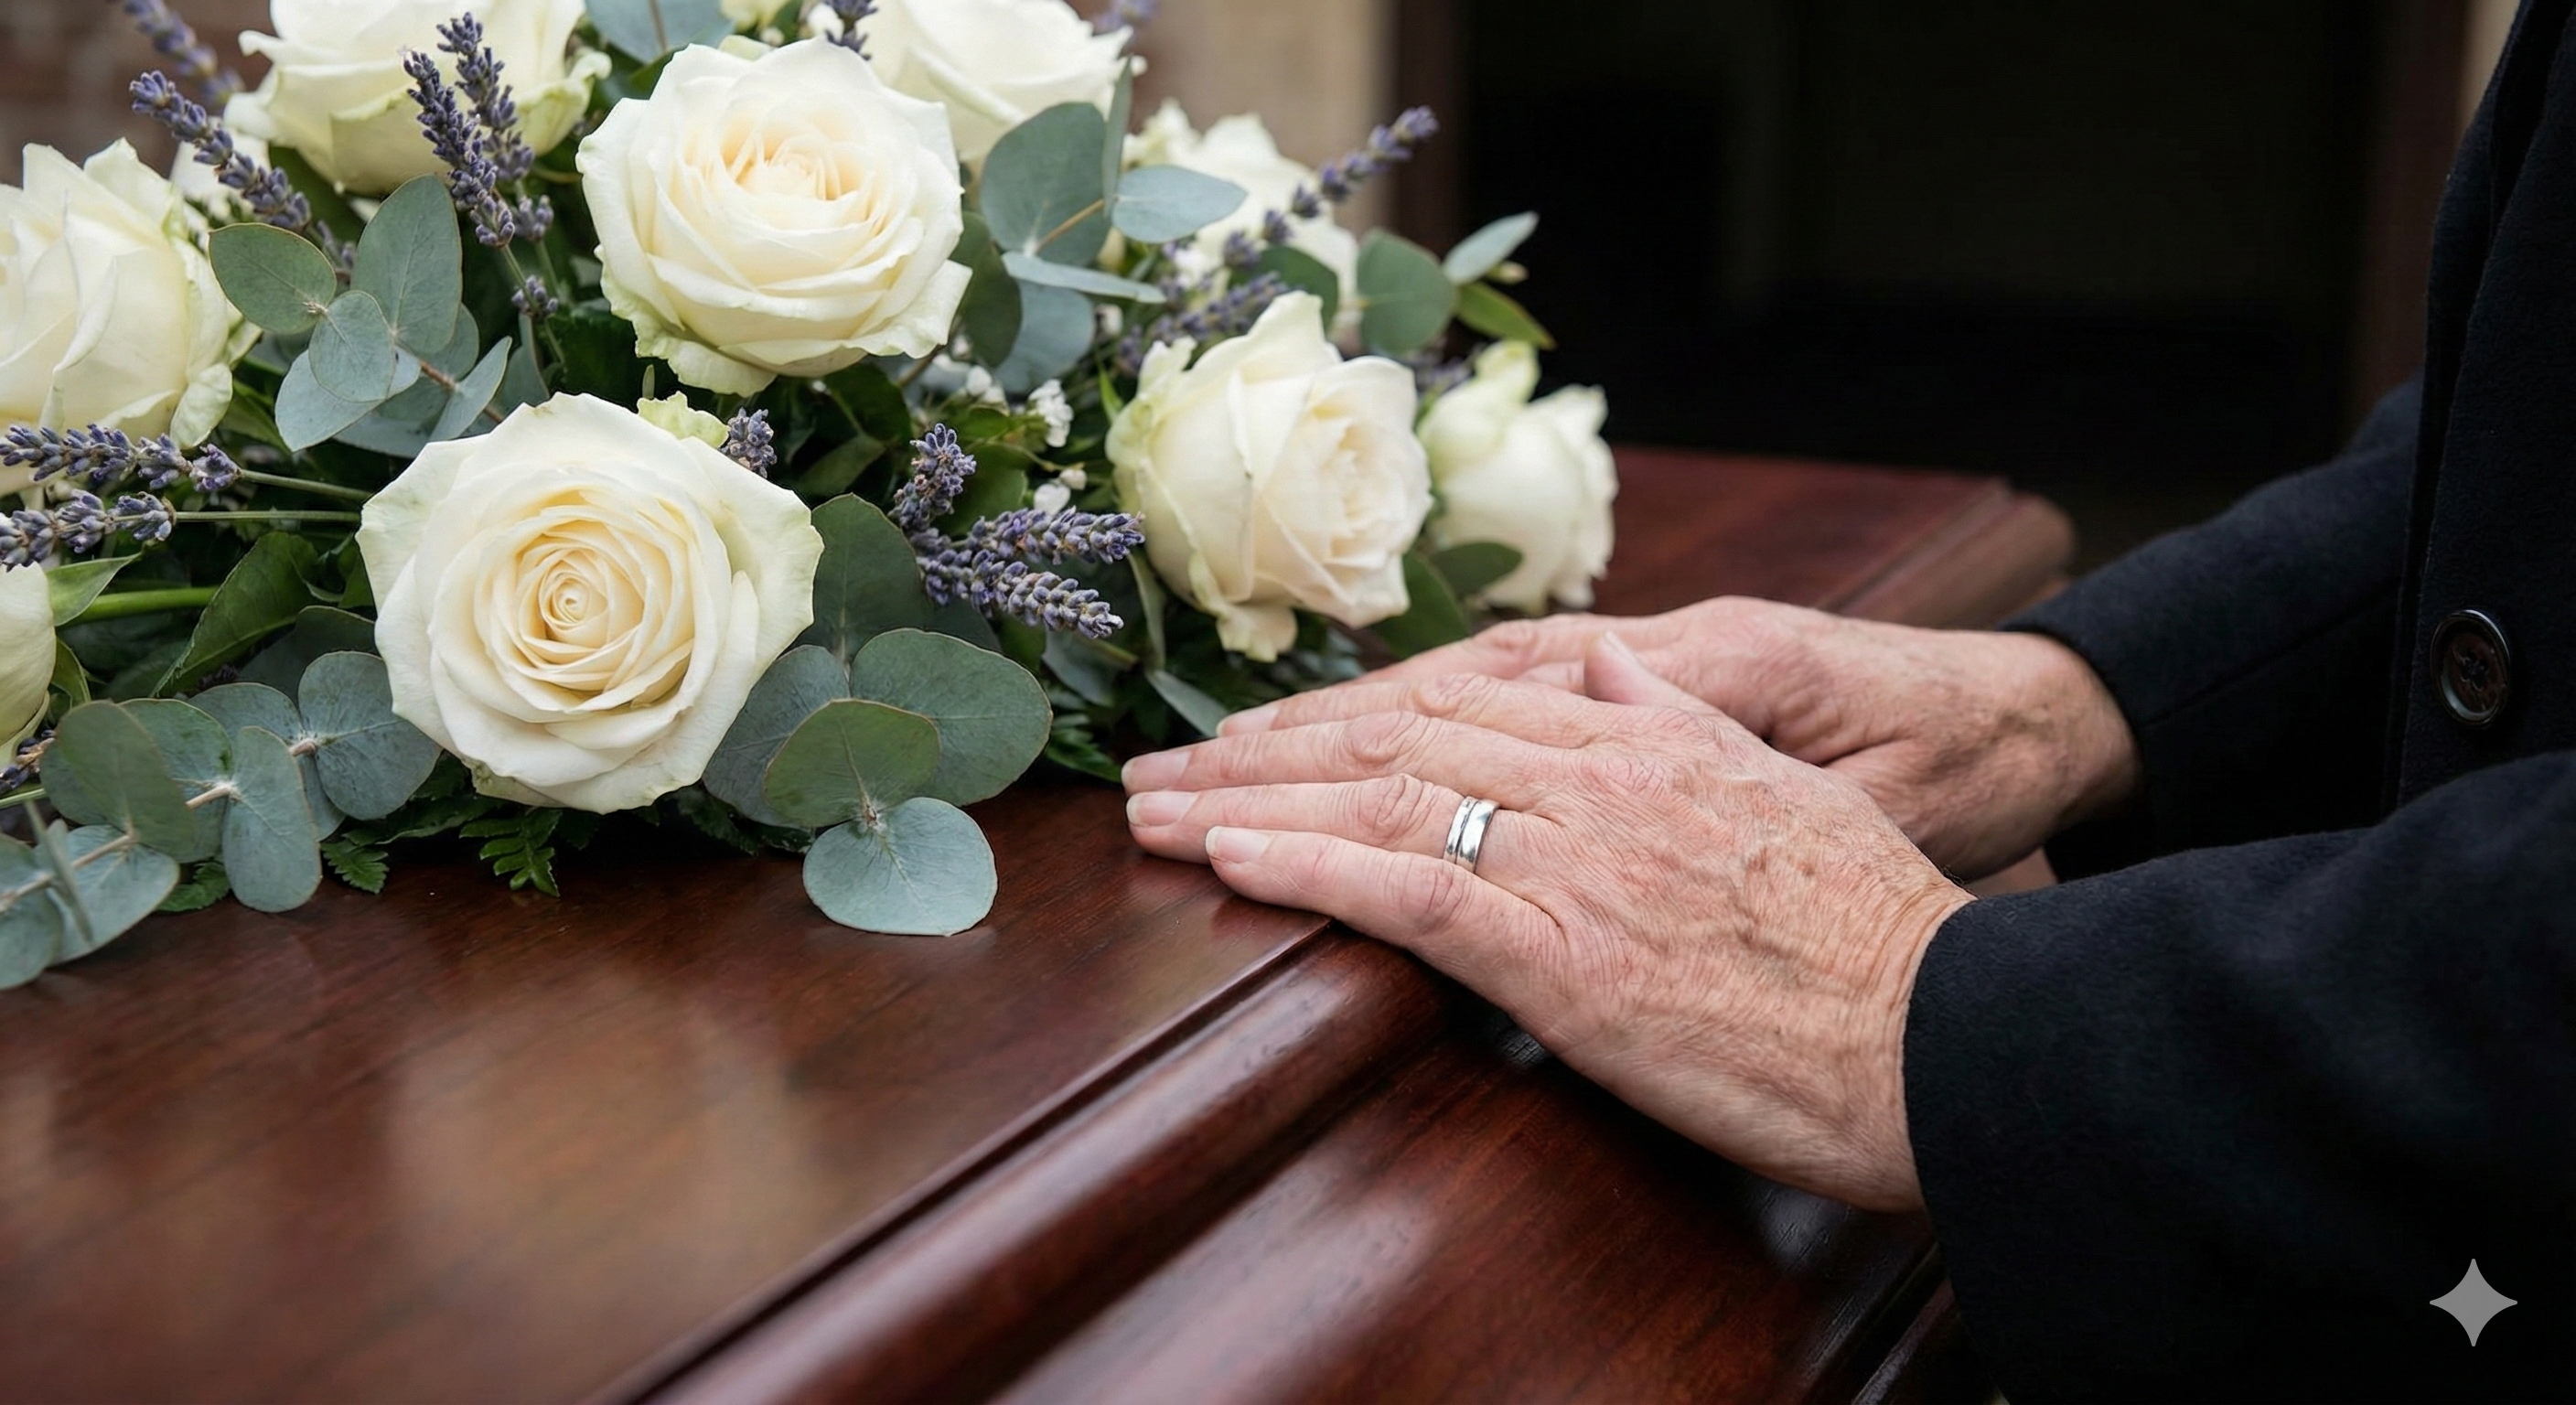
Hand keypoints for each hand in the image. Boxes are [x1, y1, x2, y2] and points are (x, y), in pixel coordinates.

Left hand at [1123, 635, 1971, 1210]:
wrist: (1951, 1026)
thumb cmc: (1880, 932)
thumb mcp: (1788, 792)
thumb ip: (1680, 723)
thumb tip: (1604, 666)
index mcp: (1646, 741)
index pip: (1456, 704)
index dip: (1341, 716)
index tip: (1257, 733)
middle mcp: (1599, 780)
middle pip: (1395, 739)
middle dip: (1262, 754)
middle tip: (1153, 769)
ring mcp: (1581, 861)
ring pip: (1383, 800)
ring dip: (1248, 804)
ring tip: (1148, 811)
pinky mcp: (1570, 956)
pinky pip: (1413, 891)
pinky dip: (1309, 869)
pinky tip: (1229, 860)